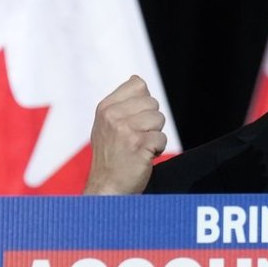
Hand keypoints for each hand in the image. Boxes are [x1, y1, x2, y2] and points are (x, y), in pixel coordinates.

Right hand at [83, 75, 167, 194]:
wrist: (106, 188)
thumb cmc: (110, 156)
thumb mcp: (107, 124)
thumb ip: (122, 102)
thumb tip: (137, 78)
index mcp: (105, 108)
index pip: (138, 85)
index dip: (143, 104)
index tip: (133, 120)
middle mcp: (113, 116)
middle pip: (152, 102)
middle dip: (151, 121)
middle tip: (136, 138)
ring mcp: (125, 130)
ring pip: (159, 119)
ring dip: (154, 135)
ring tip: (139, 147)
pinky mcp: (138, 145)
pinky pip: (162, 138)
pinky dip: (156, 149)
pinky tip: (142, 157)